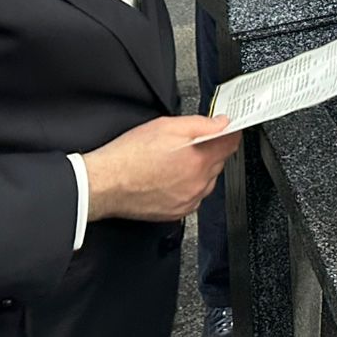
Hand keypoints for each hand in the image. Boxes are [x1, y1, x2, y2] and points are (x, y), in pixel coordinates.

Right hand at [83, 114, 239, 222]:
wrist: (105, 184)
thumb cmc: (129, 156)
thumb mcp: (167, 126)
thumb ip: (201, 124)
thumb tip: (221, 123)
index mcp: (198, 161)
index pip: (231, 143)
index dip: (230, 131)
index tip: (227, 127)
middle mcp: (197, 184)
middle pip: (219, 161)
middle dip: (211, 149)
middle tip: (191, 141)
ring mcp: (188, 201)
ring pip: (207, 180)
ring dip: (200, 168)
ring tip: (176, 160)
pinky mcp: (176, 213)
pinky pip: (193, 195)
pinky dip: (189, 185)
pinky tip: (171, 176)